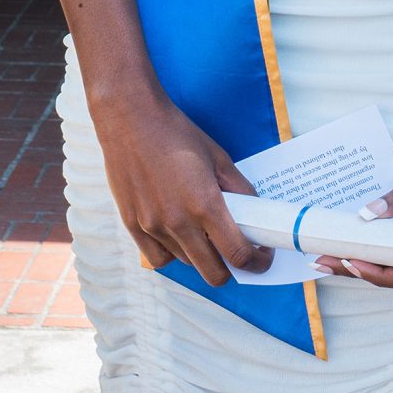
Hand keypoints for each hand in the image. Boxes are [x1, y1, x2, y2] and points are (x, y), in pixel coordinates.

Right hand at [92, 87, 270, 286]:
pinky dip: (173, 253)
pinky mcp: (132, 225)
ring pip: (187, 263)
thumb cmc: (177, 134)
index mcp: (205, 204)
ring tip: (204, 233)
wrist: (130, 120)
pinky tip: (178, 235)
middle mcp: (178, 222)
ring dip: (202, 256)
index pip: (238, 253)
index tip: (262, 258)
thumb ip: (240, 190)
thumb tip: (254, 213)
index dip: (256, 263)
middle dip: (232, 267)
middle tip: (235, 251)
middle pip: (213, 272)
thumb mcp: (219, 158)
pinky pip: (159, 258)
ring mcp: (152, 227)